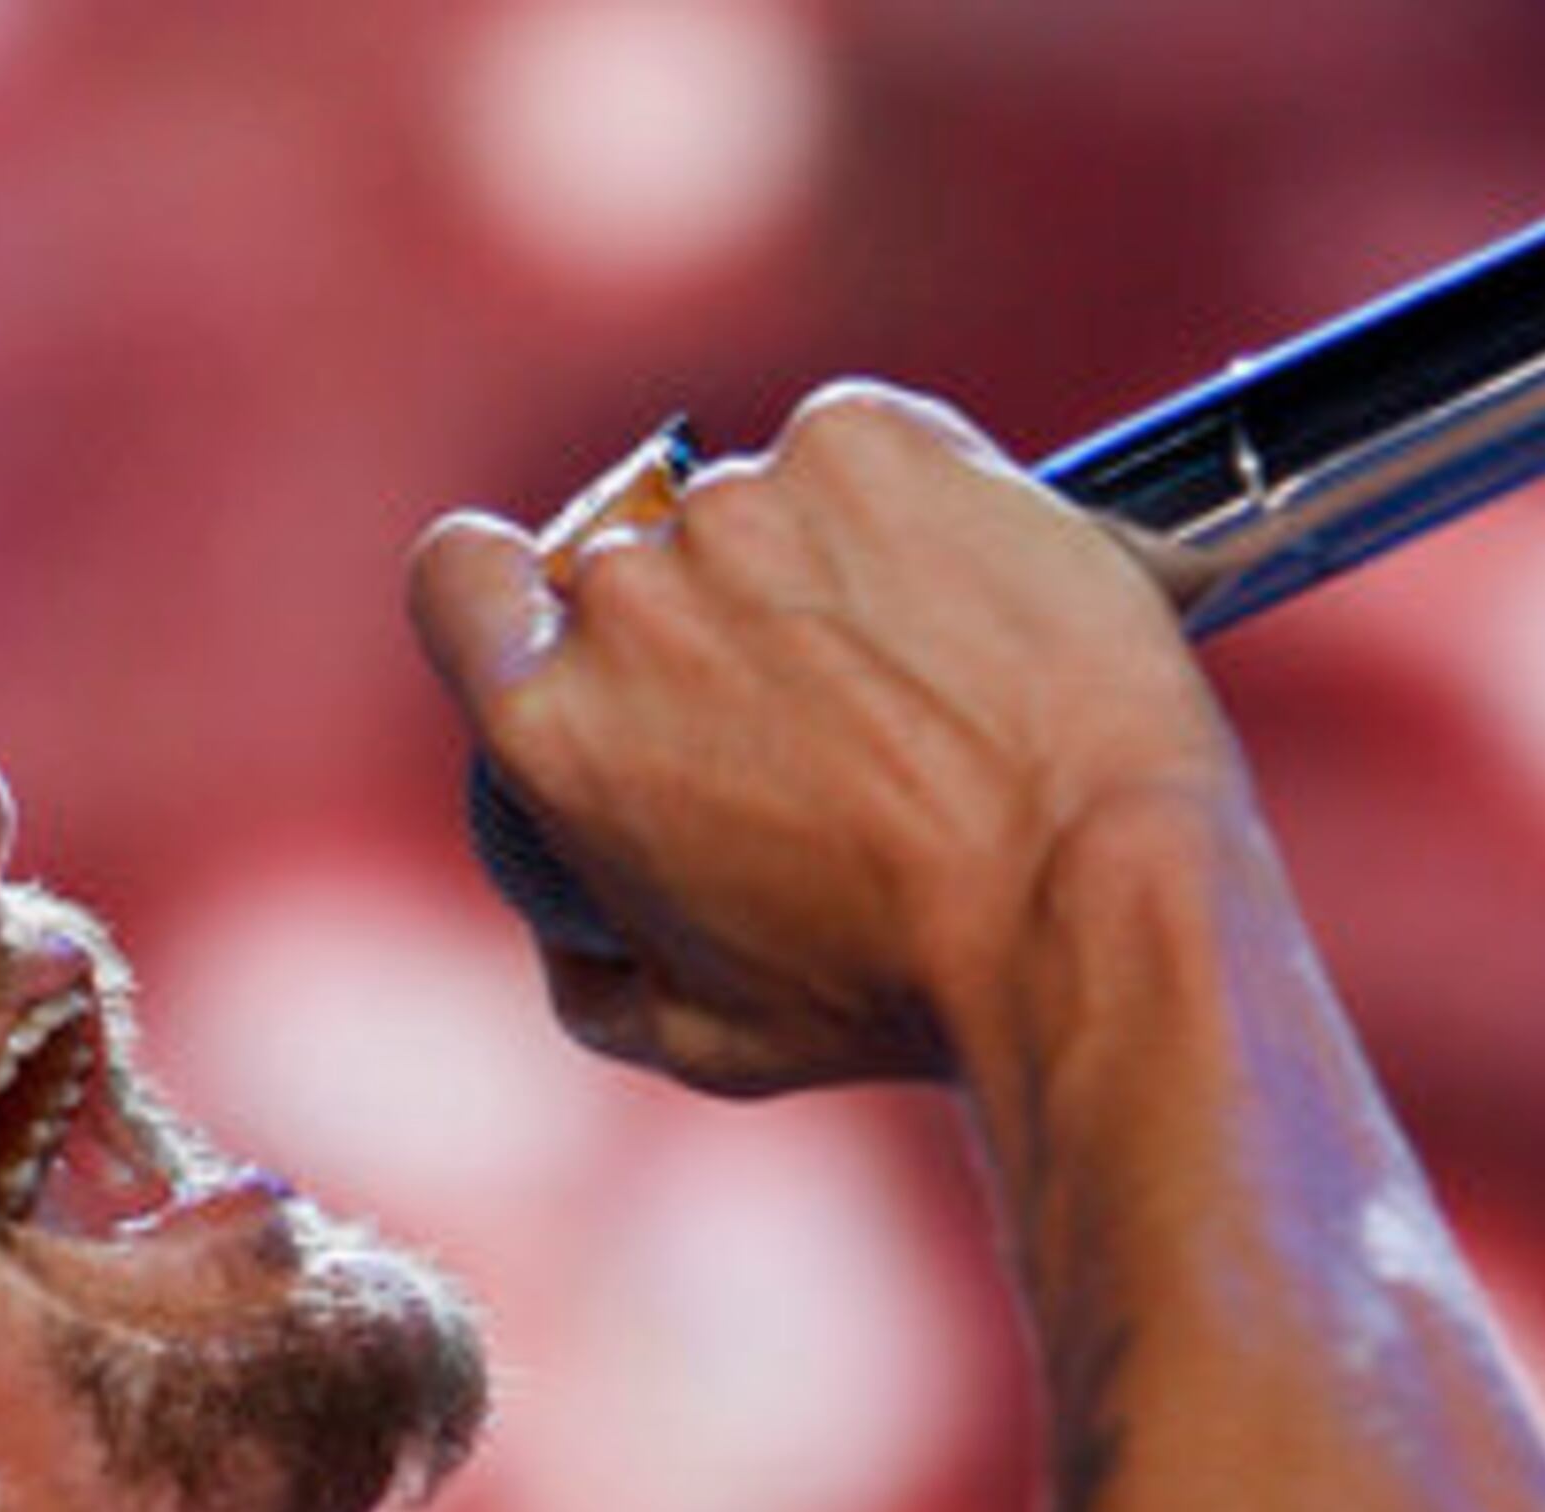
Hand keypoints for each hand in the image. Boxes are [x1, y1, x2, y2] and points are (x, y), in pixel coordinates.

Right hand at [409, 383, 1249, 1095]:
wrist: (1086, 900)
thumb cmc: (896, 989)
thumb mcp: (697, 1036)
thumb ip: (589, 967)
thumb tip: (572, 919)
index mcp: (553, 725)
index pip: (458, 580)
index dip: (507, 598)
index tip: (571, 630)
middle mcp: (632, 593)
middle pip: (634, 565)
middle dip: (709, 629)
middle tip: (822, 721)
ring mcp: (753, 503)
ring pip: (760, 512)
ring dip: (816, 572)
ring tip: (924, 682)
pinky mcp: (873, 442)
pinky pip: (857, 452)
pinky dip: (904, 508)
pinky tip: (965, 606)